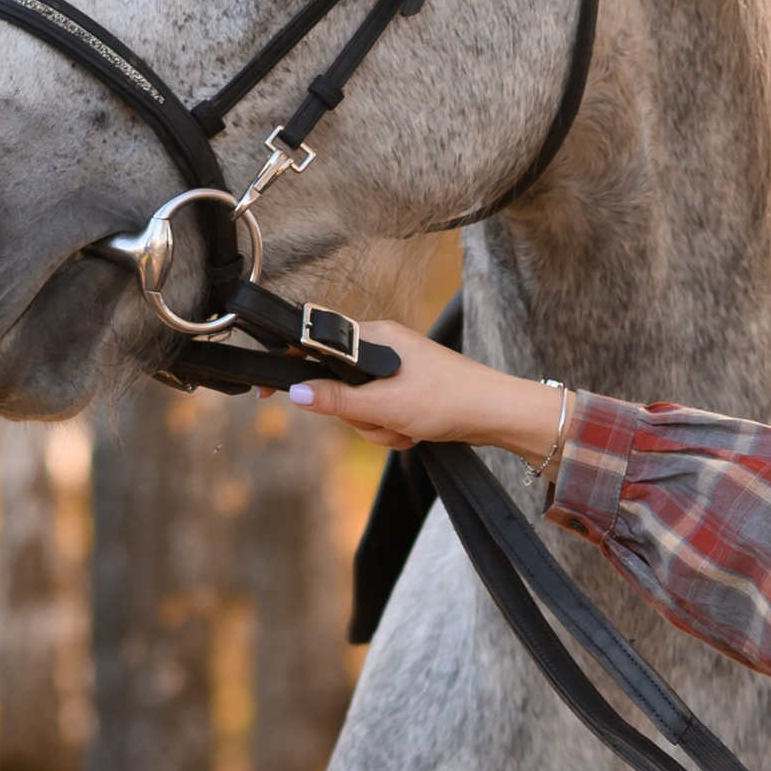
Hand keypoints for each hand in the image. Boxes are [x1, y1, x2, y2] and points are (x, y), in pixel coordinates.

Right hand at [275, 320, 565, 465]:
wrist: (498, 415)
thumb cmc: (451, 399)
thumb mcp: (387, 405)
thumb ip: (339, 401)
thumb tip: (298, 393)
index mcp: (375, 337)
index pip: (316, 343)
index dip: (292, 366)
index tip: (271, 389)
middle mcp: (383, 348)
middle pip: (337, 386)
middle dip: (357, 415)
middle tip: (385, 420)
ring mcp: (395, 371)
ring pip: (359, 408)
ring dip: (379, 428)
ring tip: (407, 428)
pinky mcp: (406, 391)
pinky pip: (381, 416)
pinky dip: (394, 430)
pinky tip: (415, 433)